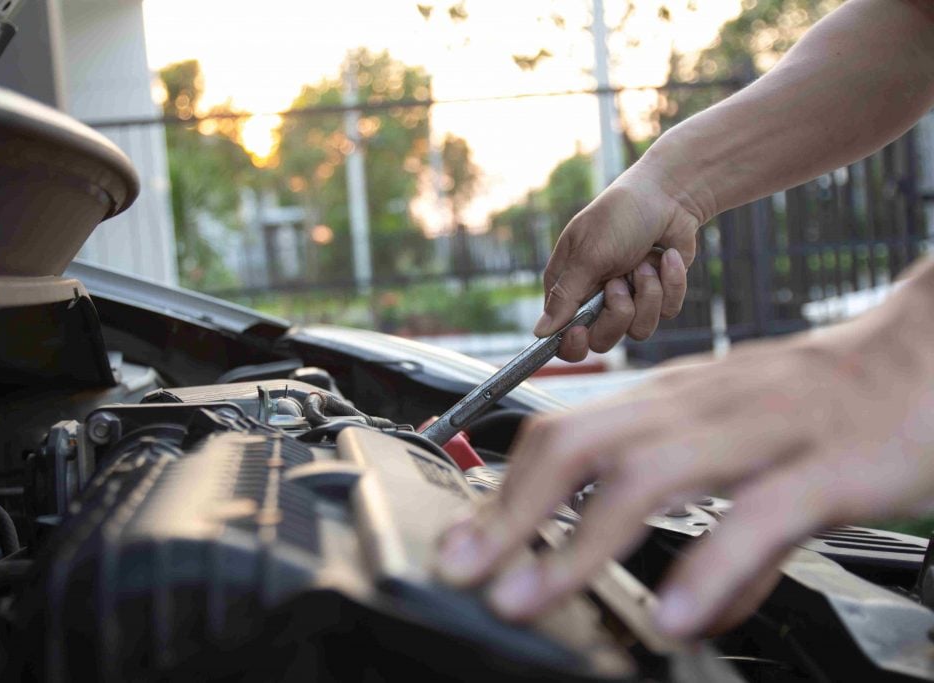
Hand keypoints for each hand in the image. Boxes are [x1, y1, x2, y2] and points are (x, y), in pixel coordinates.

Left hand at [438, 261, 933, 635]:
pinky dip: (712, 566)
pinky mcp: (828, 464)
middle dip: (511, 513)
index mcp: (670, 404)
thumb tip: (679, 608)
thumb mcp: (745, 454)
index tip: (464, 542)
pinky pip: (759, 513)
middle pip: (579, 446)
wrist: (924, 354)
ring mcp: (759, 431)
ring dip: (577, 541)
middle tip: (463, 569)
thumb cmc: (822, 406)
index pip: (563, 435)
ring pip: (648, 473)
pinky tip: (676, 614)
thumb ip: (707, 529)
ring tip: (529, 597)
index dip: (505, 491)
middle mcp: (697, 408)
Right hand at [536, 169, 700, 359]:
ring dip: (648, 293)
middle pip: (602, 341)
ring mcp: (629, 299)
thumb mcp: (588, 254)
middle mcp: (596, 299)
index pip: (561, 336)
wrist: (669, 195)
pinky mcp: (658, 296)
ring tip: (644, 261)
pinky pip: (667, 312)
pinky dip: (671, 282)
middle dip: (617, 314)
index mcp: (569, 288)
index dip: (571, 343)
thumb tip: (539, 333)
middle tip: (619, 284)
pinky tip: (667, 256)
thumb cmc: (619, 216)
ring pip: (639, 330)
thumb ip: (565, 296)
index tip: (581, 332)